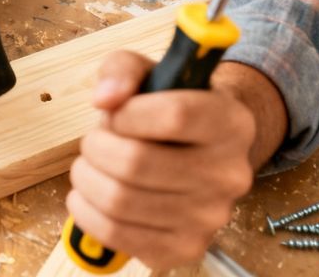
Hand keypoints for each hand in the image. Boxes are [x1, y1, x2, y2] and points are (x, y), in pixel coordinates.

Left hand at [65, 51, 257, 269]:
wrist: (200, 157)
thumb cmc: (169, 111)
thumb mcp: (151, 74)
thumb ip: (123, 69)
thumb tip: (106, 98)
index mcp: (231, 122)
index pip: (175, 116)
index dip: (128, 113)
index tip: (114, 112)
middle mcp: (230, 173)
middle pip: (137, 163)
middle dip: (96, 148)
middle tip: (93, 141)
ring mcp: (210, 217)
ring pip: (120, 200)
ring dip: (87, 179)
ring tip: (89, 166)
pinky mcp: (185, 248)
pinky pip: (116, 233)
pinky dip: (87, 212)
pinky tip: (87, 195)